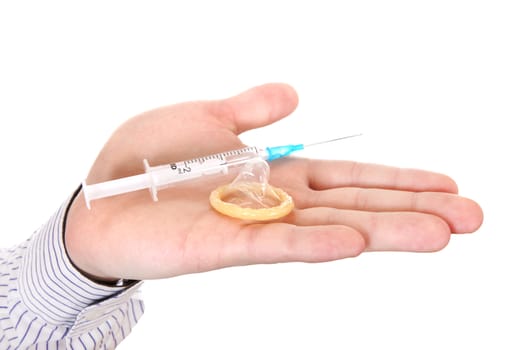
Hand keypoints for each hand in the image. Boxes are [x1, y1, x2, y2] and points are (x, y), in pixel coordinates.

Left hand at [65, 83, 482, 280]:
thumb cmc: (144, 159)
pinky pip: (273, 243)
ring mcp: (253, 227)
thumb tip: (295, 94)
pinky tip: (353, 241)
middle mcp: (276, 204)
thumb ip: (250, 109)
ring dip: (384, 230)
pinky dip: (313, 242)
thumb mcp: (203, 118)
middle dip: (413, 209)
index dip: (397, 180)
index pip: (348, 176)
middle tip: (472, 217)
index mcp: (276, 174)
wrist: (97, 199)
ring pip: (328, 228)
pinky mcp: (220, 246)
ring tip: (441, 234)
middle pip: (355, 204)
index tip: (446, 184)